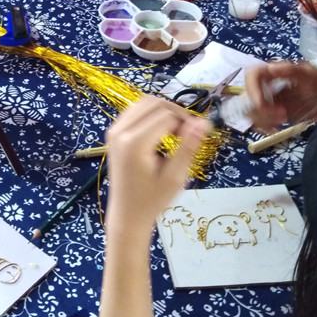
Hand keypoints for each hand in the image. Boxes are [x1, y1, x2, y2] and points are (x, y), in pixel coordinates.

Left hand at [105, 95, 208, 238]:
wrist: (128, 214)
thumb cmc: (153, 200)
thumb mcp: (175, 177)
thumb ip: (188, 147)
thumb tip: (203, 122)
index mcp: (135, 143)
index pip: (166, 115)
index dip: (185, 121)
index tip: (196, 136)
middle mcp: (120, 131)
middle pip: (154, 103)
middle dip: (175, 112)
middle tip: (187, 132)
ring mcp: (114, 130)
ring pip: (143, 103)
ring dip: (162, 110)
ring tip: (176, 131)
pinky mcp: (113, 133)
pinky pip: (134, 111)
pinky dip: (150, 114)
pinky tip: (160, 131)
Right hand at [244, 60, 316, 131]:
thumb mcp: (307, 73)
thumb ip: (289, 70)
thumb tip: (270, 68)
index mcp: (272, 72)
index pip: (252, 76)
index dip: (252, 90)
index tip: (261, 104)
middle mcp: (266, 85)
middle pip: (248, 96)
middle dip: (260, 109)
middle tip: (282, 115)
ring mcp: (269, 100)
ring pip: (252, 111)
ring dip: (264, 119)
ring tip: (284, 119)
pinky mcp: (273, 113)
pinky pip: (260, 122)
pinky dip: (264, 127)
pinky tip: (277, 129)